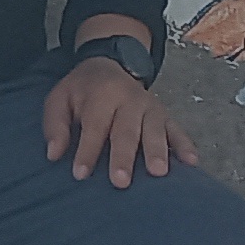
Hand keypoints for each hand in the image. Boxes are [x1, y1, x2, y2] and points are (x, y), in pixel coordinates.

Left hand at [42, 48, 198, 190]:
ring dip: (157, 151)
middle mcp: (129, 99)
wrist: (110, 64)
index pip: (94, 126)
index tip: (80, 174)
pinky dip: (185, 146)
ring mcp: (150, 107)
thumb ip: (55, 125)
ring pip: (154, 130)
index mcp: (101, 94)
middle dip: (123, 156)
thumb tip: (53, 154)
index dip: (87, 150)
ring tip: (158, 173)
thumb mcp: (59, 98)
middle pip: (126, 130)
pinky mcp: (166, 115)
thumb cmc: (83, 91)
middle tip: (120, 181)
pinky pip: (177, 130)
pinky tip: (191, 163)